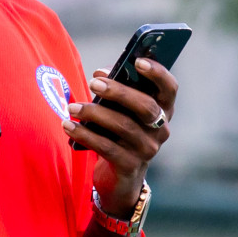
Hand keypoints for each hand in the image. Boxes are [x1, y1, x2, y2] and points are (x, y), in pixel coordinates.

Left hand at [63, 59, 177, 217]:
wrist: (120, 175)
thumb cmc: (119, 132)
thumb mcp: (121, 110)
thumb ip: (116, 91)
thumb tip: (100, 74)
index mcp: (163, 110)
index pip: (169, 88)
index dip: (157, 73)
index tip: (138, 61)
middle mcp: (160, 129)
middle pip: (145, 106)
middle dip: (118, 92)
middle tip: (93, 84)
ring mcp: (148, 149)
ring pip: (124, 126)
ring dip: (95, 113)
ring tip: (72, 107)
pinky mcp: (130, 166)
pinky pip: (107, 147)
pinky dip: (85, 135)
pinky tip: (68, 126)